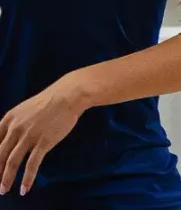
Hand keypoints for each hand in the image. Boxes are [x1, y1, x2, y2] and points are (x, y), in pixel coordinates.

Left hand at [0, 77, 86, 195]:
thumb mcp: (24, 110)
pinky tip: (24, 188)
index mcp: (8, 119)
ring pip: (12, 162)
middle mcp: (15, 128)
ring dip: (6, 178)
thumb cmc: (49, 102)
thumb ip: (14, 124)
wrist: (68, 95)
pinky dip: (27, 178)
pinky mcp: (44, 141)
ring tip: (3, 190)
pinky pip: (32, 164)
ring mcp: (29, 135)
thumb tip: (9, 139)